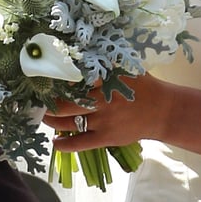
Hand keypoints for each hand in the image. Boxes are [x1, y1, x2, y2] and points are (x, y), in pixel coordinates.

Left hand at [44, 75, 171, 152]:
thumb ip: (105, 65)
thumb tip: (79, 57)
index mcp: (106, 80)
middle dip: (48, 103)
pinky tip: (55, 142)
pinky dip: (65, 144)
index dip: (56, 80)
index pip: (74, 79)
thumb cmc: (143, 87)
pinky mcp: (106, 138)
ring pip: (69, 122)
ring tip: (44, 117)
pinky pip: (80, 143)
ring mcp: (103, 121)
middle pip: (66, 103)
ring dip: (52, 121)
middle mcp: (102, 100)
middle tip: (38, 101)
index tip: (42, 79)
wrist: (162, 111)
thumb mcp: (126, 69)